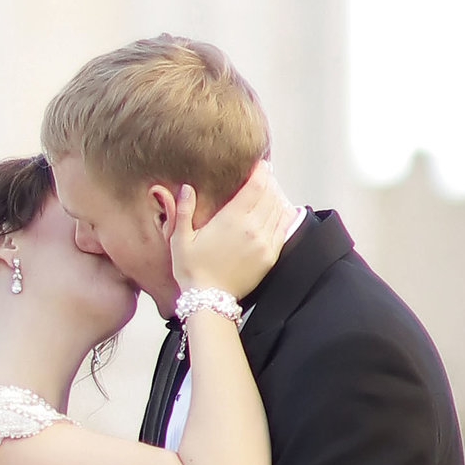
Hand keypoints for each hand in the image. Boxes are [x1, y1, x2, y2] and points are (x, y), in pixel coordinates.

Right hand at [171, 162, 285, 305]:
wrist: (209, 300)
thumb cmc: (192, 270)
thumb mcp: (180, 239)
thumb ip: (183, 210)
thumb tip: (187, 188)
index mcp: (231, 219)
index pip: (255, 186)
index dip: (260, 171)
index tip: (259, 164)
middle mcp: (253, 228)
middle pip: (270, 194)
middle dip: (268, 181)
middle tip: (264, 174)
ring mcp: (264, 242)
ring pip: (278, 209)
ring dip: (276, 196)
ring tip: (269, 190)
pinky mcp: (270, 256)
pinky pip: (283, 228)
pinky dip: (283, 215)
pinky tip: (279, 209)